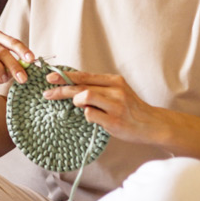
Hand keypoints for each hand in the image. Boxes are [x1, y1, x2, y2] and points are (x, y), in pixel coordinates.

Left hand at [42, 72, 164, 143]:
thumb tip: (73, 87)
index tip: (50, 78)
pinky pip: (90, 115)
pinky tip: (95, 119)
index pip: (85, 75)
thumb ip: (99, 89)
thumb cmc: (131, 109)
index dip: (66, 76)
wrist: (152, 124)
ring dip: (77, 102)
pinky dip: (87, 116)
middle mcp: (116, 90)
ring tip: (79, 107)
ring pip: (85, 97)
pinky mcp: (114, 121)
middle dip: (61, 90)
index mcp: (115, 81)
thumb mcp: (118, 92)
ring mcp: (115, 106)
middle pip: (81, 86)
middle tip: (47, 93)